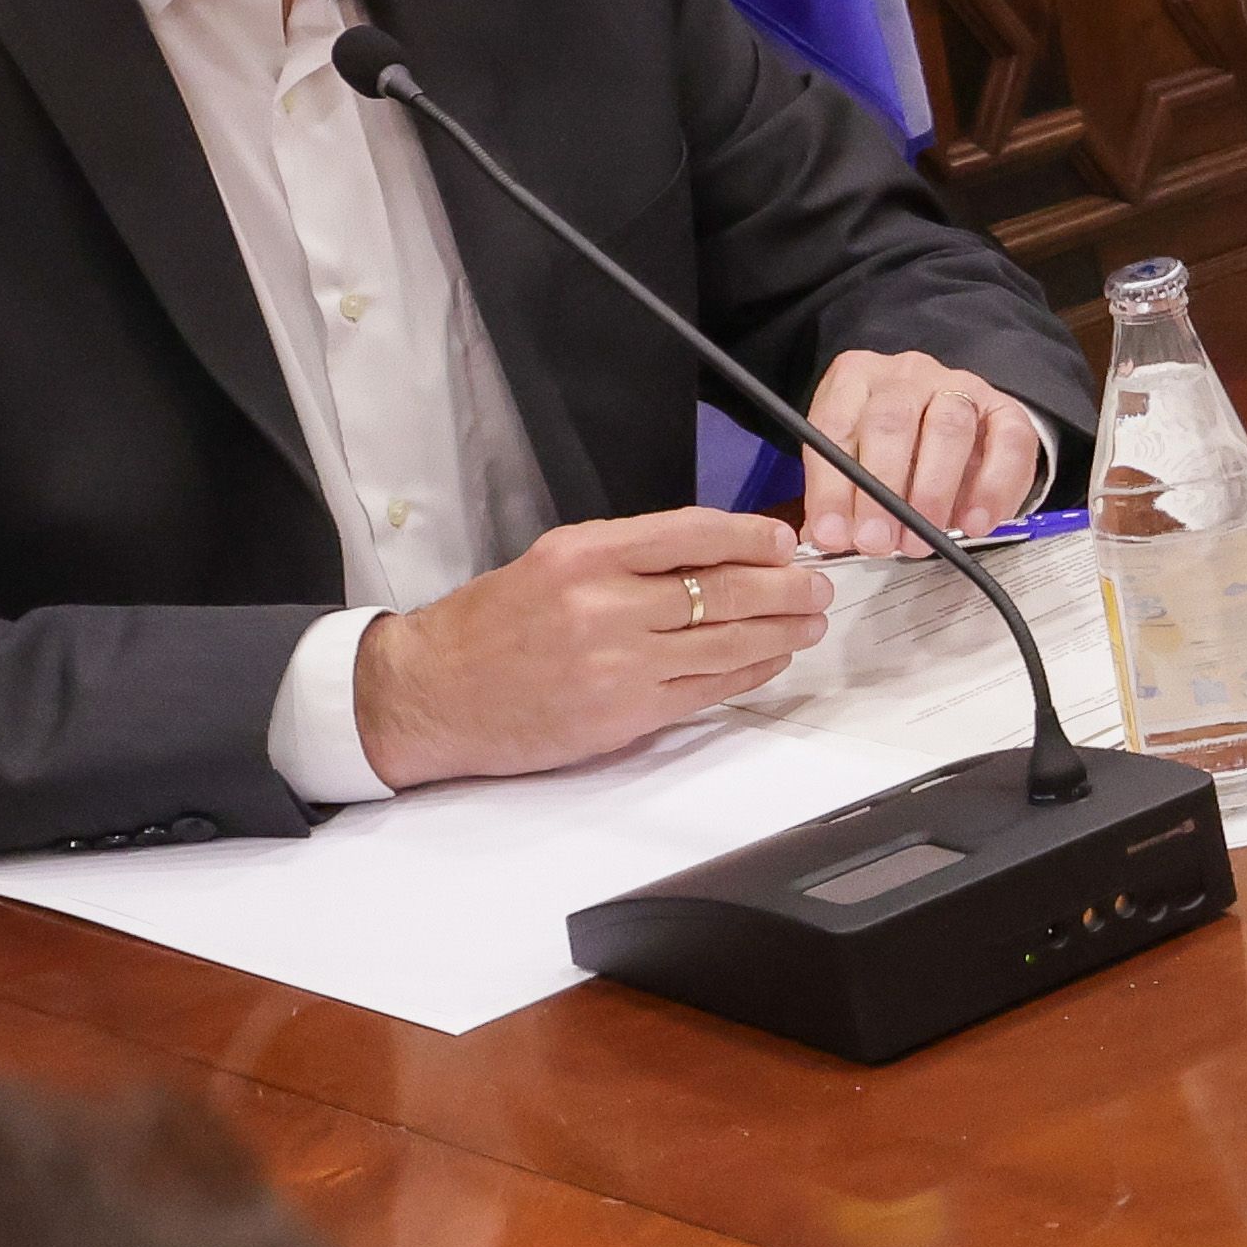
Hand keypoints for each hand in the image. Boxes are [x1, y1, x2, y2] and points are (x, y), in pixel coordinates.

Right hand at [353, 506, 828, 787]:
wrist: (429, 694)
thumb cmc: (488, 625)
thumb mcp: (552, 561)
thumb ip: (630, 554)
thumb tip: (719, 551)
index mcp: (585, 554)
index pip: (695, 533)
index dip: (754, 536)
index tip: (785, 540)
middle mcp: (604, 605)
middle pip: (724, 590)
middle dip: (785, 587)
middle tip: (817, 585)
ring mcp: (618, 664)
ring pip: (727, 642)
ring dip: (781, 631)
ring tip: (808, 622)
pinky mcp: (624, 714)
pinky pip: (708, 689)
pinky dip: (750, 671)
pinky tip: (770, 658)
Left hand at [796, 349, 1049, 556]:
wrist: (954, 429)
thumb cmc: (892, 451)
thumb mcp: (852, 462)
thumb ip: (841, 495)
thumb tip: (832, 537)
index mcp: (856, 380)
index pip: (835, 426)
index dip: (831, 486)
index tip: (832, 535)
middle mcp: (906, 376)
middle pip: (891, 422)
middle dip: (882, 490)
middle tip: (877, 540)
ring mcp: (958, 387)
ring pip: (948, 429)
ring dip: (933, 492)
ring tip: (921, 537)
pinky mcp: (1004, 409)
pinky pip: (1008, 444)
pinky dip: (992, 489)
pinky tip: (975, 522)